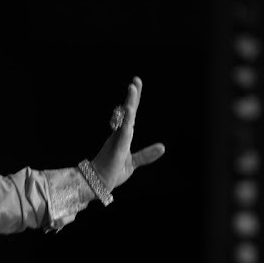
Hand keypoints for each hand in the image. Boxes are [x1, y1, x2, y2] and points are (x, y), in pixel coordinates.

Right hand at [91, 76, 164, 190]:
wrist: (100, 182)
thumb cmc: (113, 172)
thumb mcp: (134, 162)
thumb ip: (146, 154)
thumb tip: (163, 147)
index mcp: (124, 135)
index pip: (131, 115)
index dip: (133, 100)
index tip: (134, 85)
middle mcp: (121, 133)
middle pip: (129, 111)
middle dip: (133, 95)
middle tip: (135, 80)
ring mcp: (119, 137)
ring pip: (127, 116)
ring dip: (130, 102)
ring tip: (132, 87)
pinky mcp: (118, 145)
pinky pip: (124, 129)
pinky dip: (127, 119)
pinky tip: (129, 108)